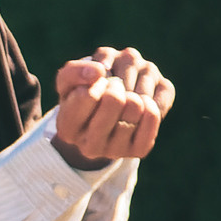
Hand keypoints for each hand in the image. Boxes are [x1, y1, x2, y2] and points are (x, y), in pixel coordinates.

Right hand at [52, 45, 173, 172]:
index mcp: (67, 128)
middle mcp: (89, 146)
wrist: (105, 116)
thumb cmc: (85, 93)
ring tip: (127, 92)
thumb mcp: (69, 80)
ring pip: (136, 104)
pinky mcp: (140, 149)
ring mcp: (116, 150)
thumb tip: (101, 70)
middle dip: (117, 83)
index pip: (87, 94)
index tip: (97, 83)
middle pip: (114, 100)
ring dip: (135, 87)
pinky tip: (142, 101)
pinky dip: (152, 99)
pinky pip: (153, 116)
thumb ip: (74, 71)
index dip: (97, 80)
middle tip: (114, 86)